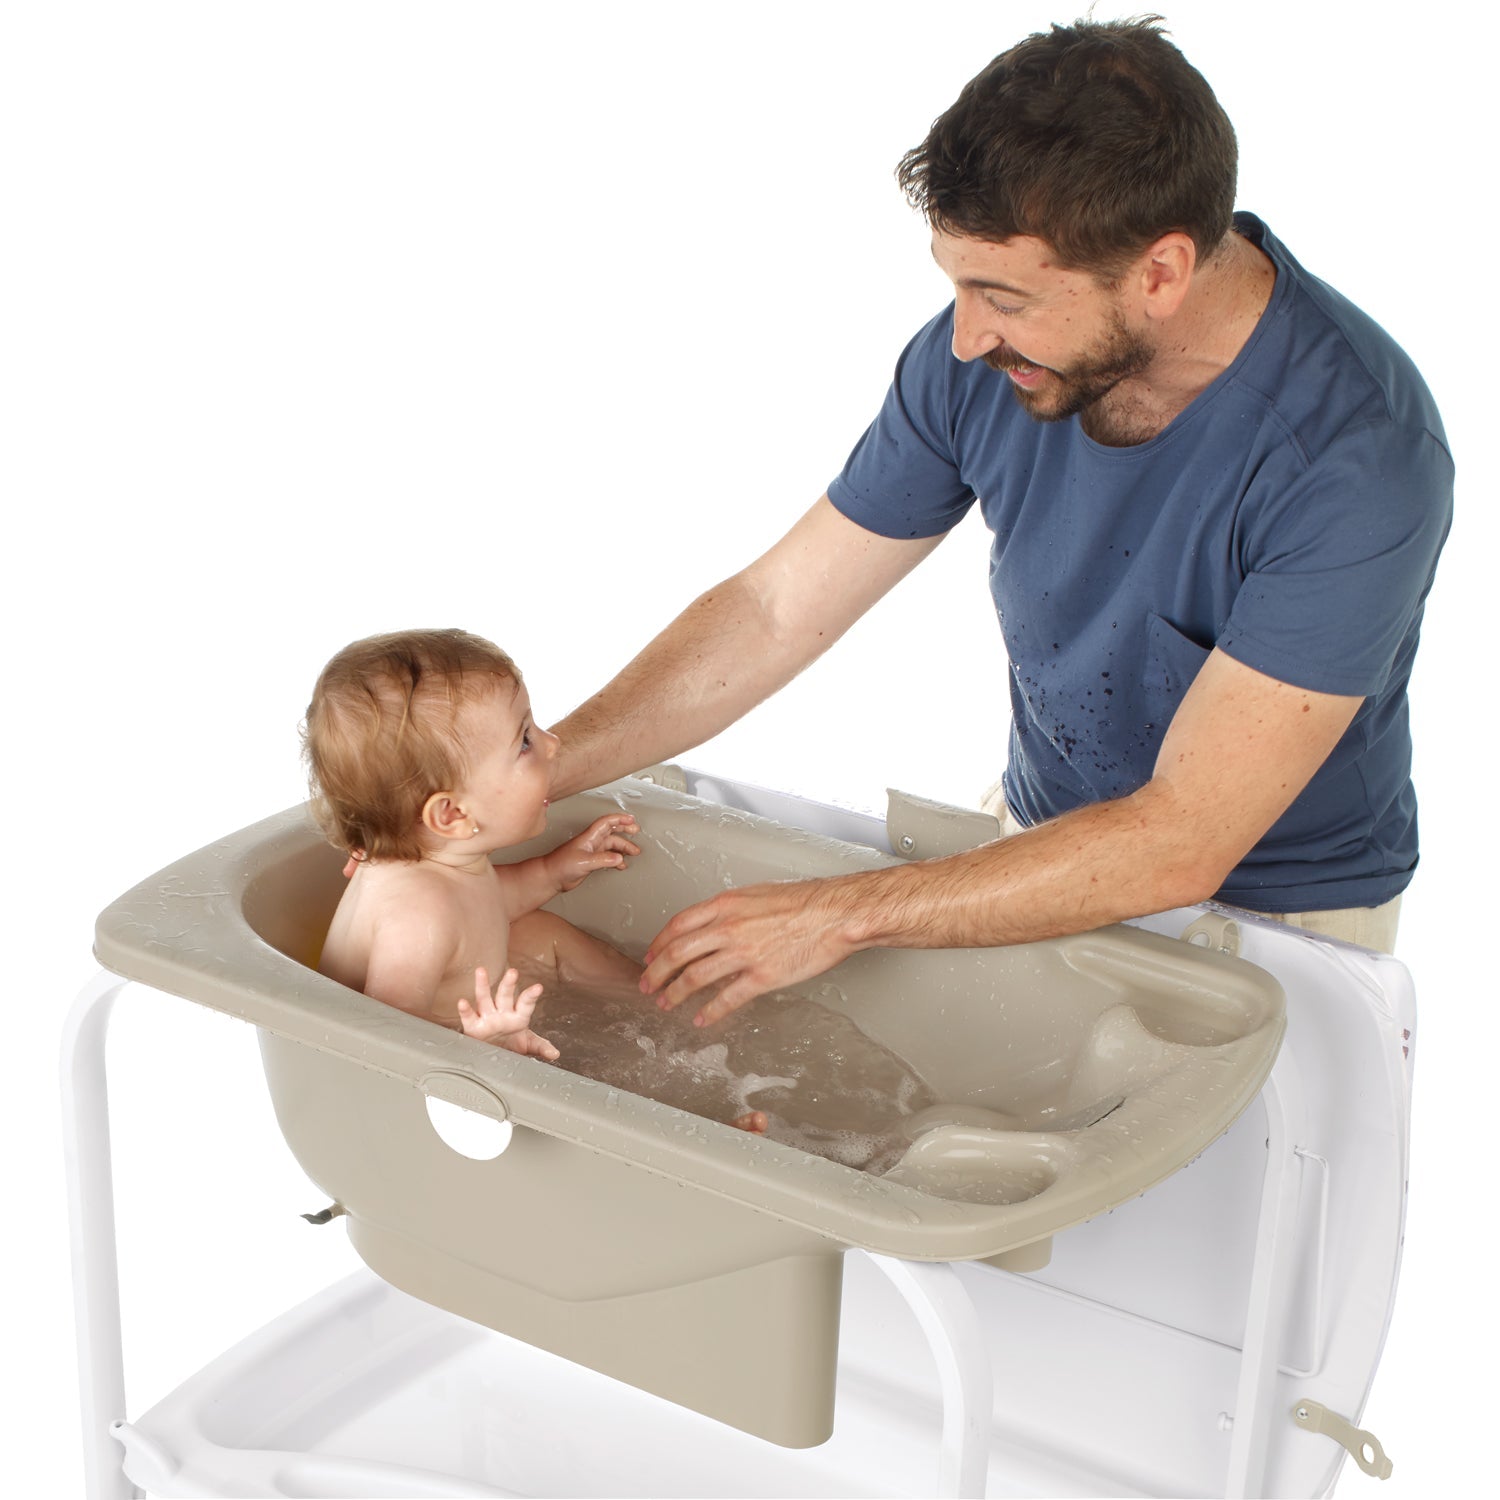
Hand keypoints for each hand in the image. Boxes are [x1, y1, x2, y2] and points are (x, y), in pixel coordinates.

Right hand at [456, 966, 559, 1059]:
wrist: (494, 1054)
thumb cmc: (513, 1045)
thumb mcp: (528, 1045)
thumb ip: (541, 1046)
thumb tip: (555, 1053)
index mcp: (518, 1015)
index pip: (526, 1003)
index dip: (531, 995)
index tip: (538, 988)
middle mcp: (502, 1012)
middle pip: (505, 995)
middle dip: (509, 984)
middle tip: (513, 972)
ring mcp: (487, 1017)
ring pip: (484, 998)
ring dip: (483, 985)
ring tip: (481, 971)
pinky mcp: (473, 1026)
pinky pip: (469, 1017)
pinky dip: (465, 1010)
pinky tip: (462, 1002)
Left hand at [546, 814, 640, 891]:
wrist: (551, 877)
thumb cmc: (560, 865)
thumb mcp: (584, 861)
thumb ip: (603, 859)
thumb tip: (619, 858)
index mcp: (589, 837)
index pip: (607, 822)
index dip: (620, 819)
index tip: (631, 820)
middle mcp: (592, 842)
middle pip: (612, 832)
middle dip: (625, 830)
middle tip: (636, 831)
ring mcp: (592, 851)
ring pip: (612, 845)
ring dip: (623, 847)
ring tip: (634, 852)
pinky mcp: (591, 861)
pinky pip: (608, 857)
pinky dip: (617, 859)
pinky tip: (621, 864)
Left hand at [637, 878, 857, 1026]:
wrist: (835, 914)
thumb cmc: (804, 902)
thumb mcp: (757, 894)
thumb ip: (731, 910)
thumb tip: (713, 924)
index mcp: (726, 904)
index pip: (678, 925)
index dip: (659, 944)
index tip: (651, 956)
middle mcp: (729, 927)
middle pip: (678, 953)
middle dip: (657, 972)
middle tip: (647, 986)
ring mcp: (744, 953)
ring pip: (696, 977)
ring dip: (676, 993)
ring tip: (666, 1004)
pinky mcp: (762, 976)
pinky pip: (727, 998)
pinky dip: (710, 1011)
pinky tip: (701, 1019)